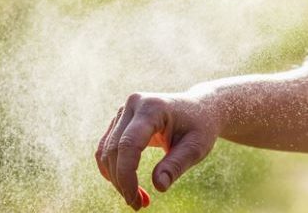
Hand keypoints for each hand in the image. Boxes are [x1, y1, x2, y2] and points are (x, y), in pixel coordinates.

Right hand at [95, 92, 220, 209]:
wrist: (201, 109)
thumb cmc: (200, 127)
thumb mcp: (196, 147)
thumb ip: (176, 165)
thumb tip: (158, 186)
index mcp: (152, 107)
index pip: (129, 144)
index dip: (127, 175)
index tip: (135, 200)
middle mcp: (134, 104)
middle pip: (114, 149)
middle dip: (122, 182)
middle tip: (139, 205)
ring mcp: (125, 111)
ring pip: (107, 151)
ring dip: (117, 179)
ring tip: (138, 199)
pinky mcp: (121, 120)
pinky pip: (107, 148)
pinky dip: (114, 169)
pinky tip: (128, 186)